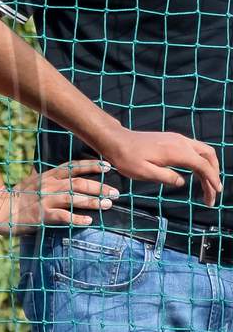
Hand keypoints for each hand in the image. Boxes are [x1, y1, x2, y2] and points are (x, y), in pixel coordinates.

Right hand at [0, 160, 119, 236]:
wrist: (0, 209)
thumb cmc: (19, 196)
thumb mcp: (33, 181)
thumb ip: (50, 178)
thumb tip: (67, 175)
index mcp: (48, 175)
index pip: (74, 167)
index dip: (92, 166)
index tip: (108, 167)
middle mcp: (49, 185)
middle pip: (79, 183)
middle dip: (100, 187)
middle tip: (115, 193)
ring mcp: (46, 199)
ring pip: (75, 198)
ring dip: (93, 202)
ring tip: (107, 205)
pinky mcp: (43, 215)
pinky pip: (64, 216)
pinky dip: (77, 219)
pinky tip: (88, 221)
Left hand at [96, 129, 222, 206]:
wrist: (116, 140)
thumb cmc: (127, 157)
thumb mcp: (144, 172)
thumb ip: (165, 177)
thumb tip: (182, 182)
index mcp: (177, 151)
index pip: (203, 165)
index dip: (212, 179)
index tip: (215, 192)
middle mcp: (181, 142)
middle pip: (208, 156)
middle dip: (214, 174)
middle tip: (212, 192)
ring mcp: (178, 139)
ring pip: (203, 151)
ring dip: (209, 167)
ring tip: (207, 186)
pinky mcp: (172, 139)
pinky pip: (194, 149)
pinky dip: (200, 161)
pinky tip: (197, 173)